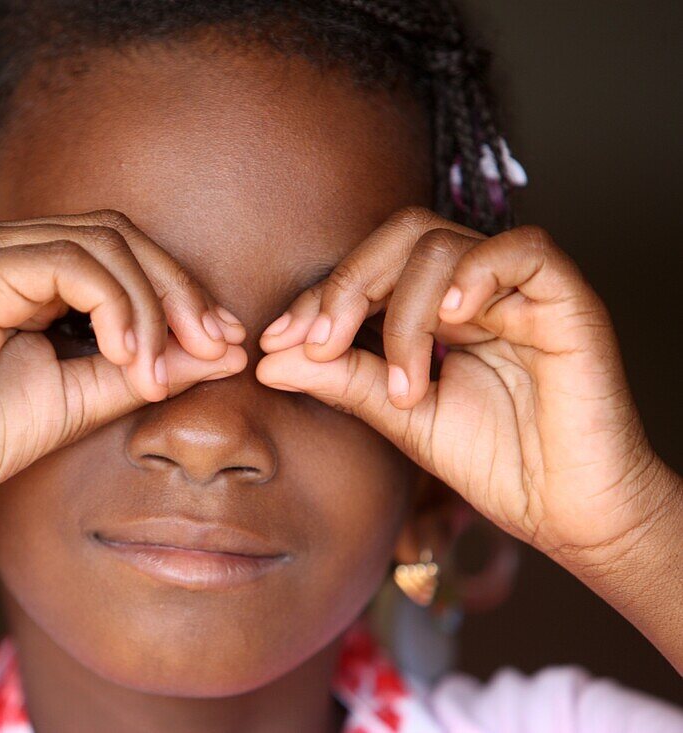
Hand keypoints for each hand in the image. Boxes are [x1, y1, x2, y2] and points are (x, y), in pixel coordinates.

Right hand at [0, 210, 245, 522]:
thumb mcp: (89, 395)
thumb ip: (152, 366)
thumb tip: (227, 350)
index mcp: (26, 266)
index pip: (122, 248)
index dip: (179, 289)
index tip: (224, 342)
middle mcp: (4, 245)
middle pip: (119, 234)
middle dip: (178, 291)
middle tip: (217, 346)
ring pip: (101, 243)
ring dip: (150, 305)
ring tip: (161, 369)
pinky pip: (68, 265)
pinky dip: (114, 306)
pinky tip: (128, 355)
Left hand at [257, 207, 677, 570]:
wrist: (566, 513)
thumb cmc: (493, 463)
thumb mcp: (400, 416)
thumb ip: (341, 380)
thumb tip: (268, 360)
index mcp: (435, 309)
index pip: (370, 270)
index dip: (320, 297)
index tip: (276, 342)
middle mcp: (474, 288)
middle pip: (400, 236)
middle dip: (347, 285)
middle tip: (321, 343)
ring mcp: (518, 289)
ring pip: (443, 246)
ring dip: (404, 313)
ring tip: (405, 386)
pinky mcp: (566, 299)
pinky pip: (522, 249)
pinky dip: (476, 273)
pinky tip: (451, 319)